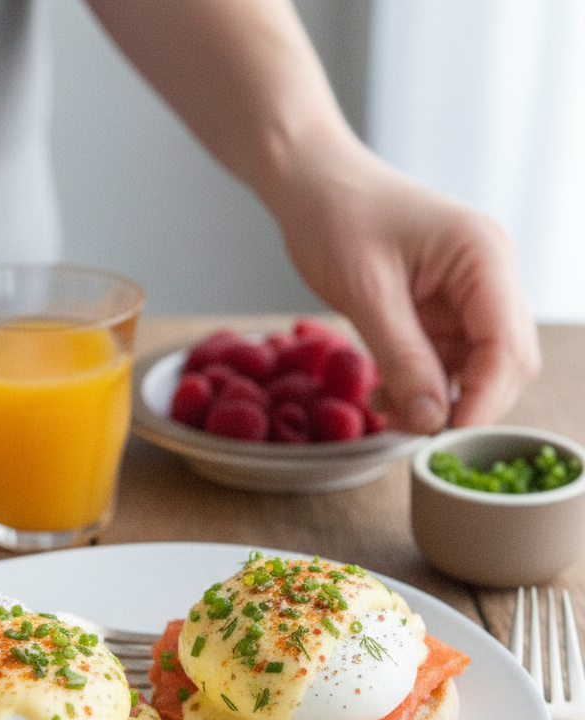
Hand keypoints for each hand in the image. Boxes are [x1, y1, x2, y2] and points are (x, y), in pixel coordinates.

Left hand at [271, 136, 540, 432]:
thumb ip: (402, 358)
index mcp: (483, 256)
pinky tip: (386, 389)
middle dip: (464, 402)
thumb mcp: (366, 294)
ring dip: (439, 398)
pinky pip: (450, 359)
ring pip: (478, 367)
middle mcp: (491, 272)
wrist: (312, 182)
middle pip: (506, 362)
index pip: (507, 347)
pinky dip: (424, 383)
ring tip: (385, 406)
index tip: (443, 436)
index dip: (482, 400)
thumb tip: (432, 421)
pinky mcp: (448, 305)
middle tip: (408, 427)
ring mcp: (472, 290)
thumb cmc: (336, 217)